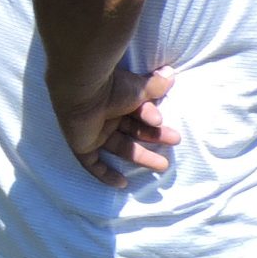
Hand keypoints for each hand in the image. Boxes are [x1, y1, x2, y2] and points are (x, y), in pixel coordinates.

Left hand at [54, 63, 180, 185]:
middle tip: (175, 141)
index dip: (150, 117)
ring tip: (163, 165)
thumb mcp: (139, 88)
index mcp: (116, 99)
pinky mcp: (80, 144)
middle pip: (132, 131)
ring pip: (119, 148)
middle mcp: (104, 115)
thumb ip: (155, 84)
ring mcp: (92, 130)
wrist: (82, 87)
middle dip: (153, 138)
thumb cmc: (112, 86)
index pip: (137, 112)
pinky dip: (105, 174)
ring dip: (141, 157)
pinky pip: (91, 163)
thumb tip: (170, 73)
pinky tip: (122, 184)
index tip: (159, 119)